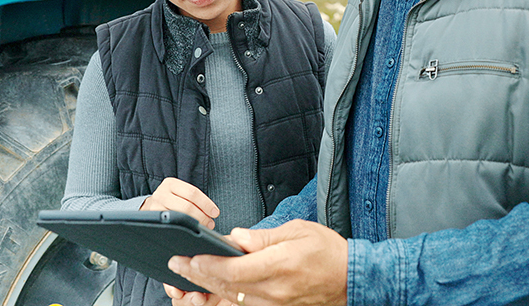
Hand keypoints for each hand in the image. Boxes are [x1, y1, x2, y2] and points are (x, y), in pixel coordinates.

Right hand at [141, 177, 219, 229]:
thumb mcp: (180, 193)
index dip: (206, 204)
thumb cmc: (171, 201)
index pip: (192, 193)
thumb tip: (212, 213)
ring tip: (203, 227)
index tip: (215, 213)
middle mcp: (161, 193)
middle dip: (202, 216)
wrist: (149, 207)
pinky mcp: (153, 220)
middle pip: (187, 206)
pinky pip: (172, 226)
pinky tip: (190, 231)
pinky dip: (184, 229)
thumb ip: (194, 199)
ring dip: (195, 224)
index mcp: (170, 183)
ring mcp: (155, 207)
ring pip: (180, 217)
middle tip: (210, 223)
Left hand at [167, 219, 347, 305]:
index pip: (234, 269)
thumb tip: (235, 237)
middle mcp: (275, 290)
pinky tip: (211, 289)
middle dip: (198, 276)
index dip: (208, 265)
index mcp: (280, 266)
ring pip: (232, 299)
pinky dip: (224, 297)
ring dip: (207, 289)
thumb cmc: (327, 251)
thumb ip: (263, 237)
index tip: (189, 258)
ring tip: (187, 277)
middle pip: (227, 286)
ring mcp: (275, 304)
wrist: (351, 278)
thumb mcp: (297, 231)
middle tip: (177, 266)